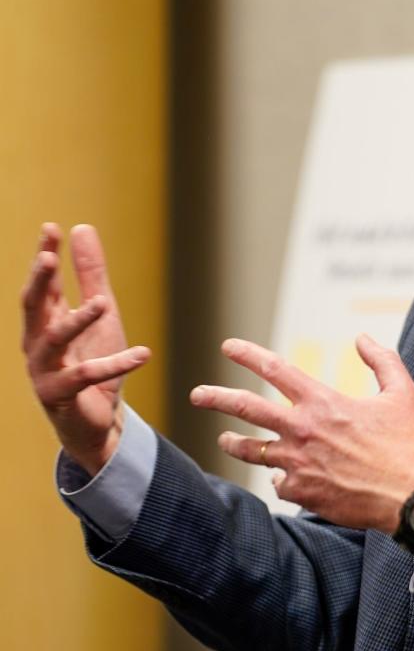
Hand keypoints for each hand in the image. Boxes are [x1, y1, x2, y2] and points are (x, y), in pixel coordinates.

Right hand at [21, 223, 150, 475]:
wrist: (98, 422)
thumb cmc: (95, 363)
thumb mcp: (100, 316)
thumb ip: (91, 276)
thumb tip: (82, 228)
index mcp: (45, 322)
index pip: (42, 284)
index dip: (45, 256)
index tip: (51, 228)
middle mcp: (37, 344)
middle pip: (33, 307)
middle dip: (39, 281)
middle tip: (46, 256)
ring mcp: (45, 371)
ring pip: (56, 341)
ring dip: (79, 321)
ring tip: (102, 302)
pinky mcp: (61, 396)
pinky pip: (88, 376)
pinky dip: (116, 364)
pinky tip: (143, 354)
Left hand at [190, 333, 413, 534]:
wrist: (411, 496)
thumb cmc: (409, 444)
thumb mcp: (402, 393)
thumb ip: (382, 360)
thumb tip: (362, 338)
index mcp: (323, 402)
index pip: (275, 370)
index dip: (248, 355)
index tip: (228, 347)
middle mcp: (302, 430)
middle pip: (245, 407)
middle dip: (216, 397)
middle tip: (197, 394)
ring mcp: (297, 463)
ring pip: (251, 450)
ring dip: (235, 443)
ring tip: (225, 440)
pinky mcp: (301, 492)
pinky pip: (279, 484)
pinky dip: (282, 479)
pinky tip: (287, 480)